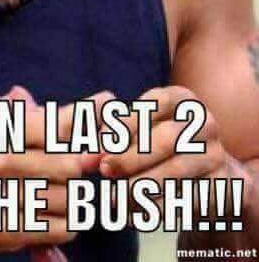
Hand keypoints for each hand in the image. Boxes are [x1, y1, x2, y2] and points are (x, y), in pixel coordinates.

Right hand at [0, 85, 110, 254]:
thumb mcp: (0, 126)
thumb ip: (42, 114)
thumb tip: (100, 101)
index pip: (52, 123)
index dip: (86, 116)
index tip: (109, 104)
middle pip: (67, 164)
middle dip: (85, 162)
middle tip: (87, 160)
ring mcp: (0, 199)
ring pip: (68, 198)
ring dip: (77, 194)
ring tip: (69, 187)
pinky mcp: (7, 233)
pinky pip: (60, 227)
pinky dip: (69, 220)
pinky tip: (59, 210)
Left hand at [97, 85, 236, 214]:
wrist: (209, 174)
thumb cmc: (162, 144)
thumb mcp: (143, 129)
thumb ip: (116, 135)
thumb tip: (89, 154)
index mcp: (182, 100)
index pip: (153, 104)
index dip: (125, 124)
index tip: (100, 144)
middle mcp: (204, 122)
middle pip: (166, 139)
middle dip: (130, 157)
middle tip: (104, 171)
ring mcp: (217, 153)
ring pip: (176, 170)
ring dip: (141, 186)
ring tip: (114, 197)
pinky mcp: (223, 184)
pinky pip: (187, 198)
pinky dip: (157, 207)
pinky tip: (134, 213)